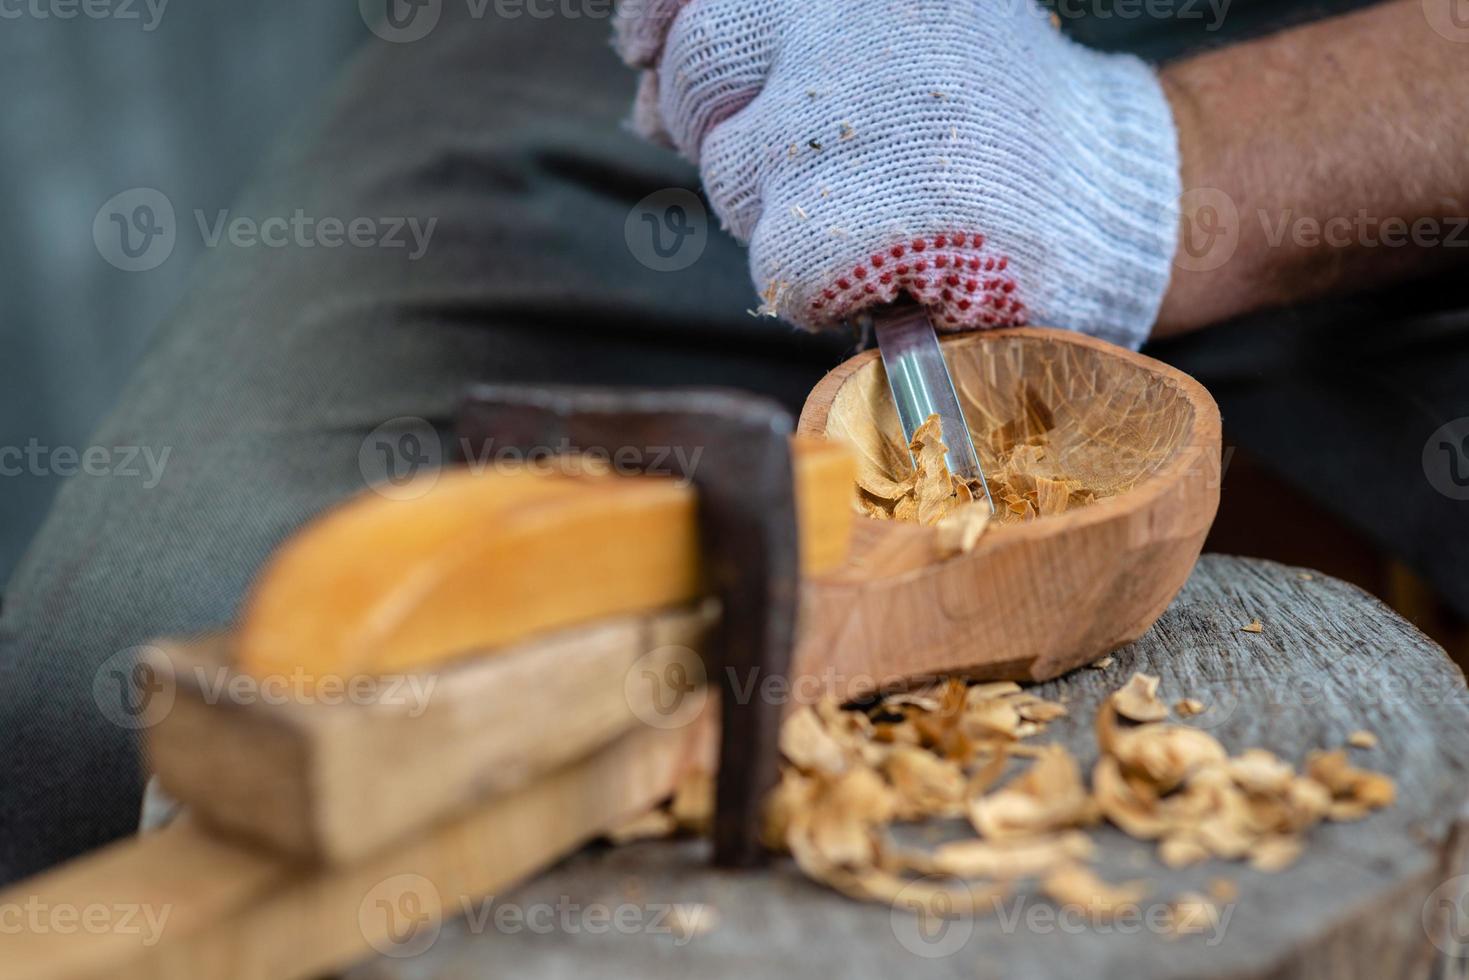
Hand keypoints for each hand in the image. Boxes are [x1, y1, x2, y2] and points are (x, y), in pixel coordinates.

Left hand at [615, 0, 1179, 348]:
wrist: (1112, 192)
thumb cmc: (995, 117)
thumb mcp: (896, 29)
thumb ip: (771, 48)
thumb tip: (643, 92)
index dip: (660, 26)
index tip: (648, 53)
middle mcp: (837, 25)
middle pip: (698, 85)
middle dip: (729, 134)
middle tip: (812, 161)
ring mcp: (841, 119)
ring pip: (731, 182)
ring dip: (784, 213)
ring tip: (880, 209)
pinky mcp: (848, 218)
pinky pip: (777, 265)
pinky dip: (820, 286)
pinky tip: (884, 265)